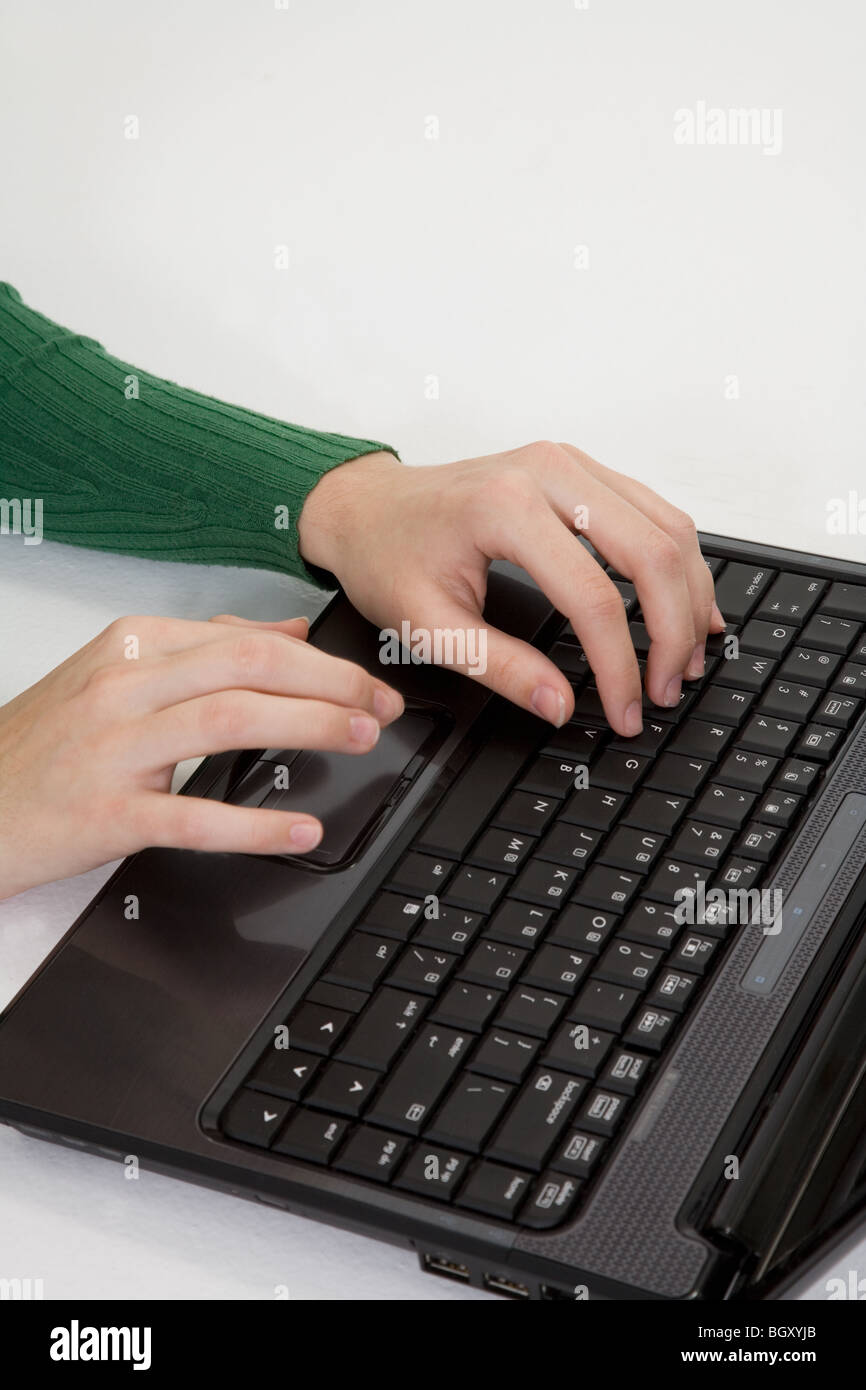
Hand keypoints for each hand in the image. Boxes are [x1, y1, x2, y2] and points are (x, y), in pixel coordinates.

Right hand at [0, 614, 403, 900]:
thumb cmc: (48, 743)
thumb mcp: (119, 673)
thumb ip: (205, 647)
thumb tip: (290, 631)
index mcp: (132, 646)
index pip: (247, 639)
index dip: (322, 661)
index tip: (367, 679)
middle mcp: (124, 686)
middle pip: (249, 667)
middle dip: (331, 684)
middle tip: (381, 706)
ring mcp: (114, 749)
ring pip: (230, 721)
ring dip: (310, 728)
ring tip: (360, 740)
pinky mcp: (108, 814)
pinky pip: (195, 816)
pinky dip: (256, 823)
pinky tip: (301, 827)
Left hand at [298, 442, 724, 736]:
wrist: (366, 504)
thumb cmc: (387, 555)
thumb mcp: (428, 626)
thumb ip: (501, 670)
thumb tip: (561, 706)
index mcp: (504, 508)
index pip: (594, 598)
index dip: (619, 667)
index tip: (625, 711)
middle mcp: (547, 472)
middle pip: (650, 554)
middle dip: (671, 632)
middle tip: (666, 689)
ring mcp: (569, 463)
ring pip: (666, 527)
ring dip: (688, 596)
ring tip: (684, 658)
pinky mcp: (580, 469)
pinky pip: (654, 511)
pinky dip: (677, 562)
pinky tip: (684, 604)